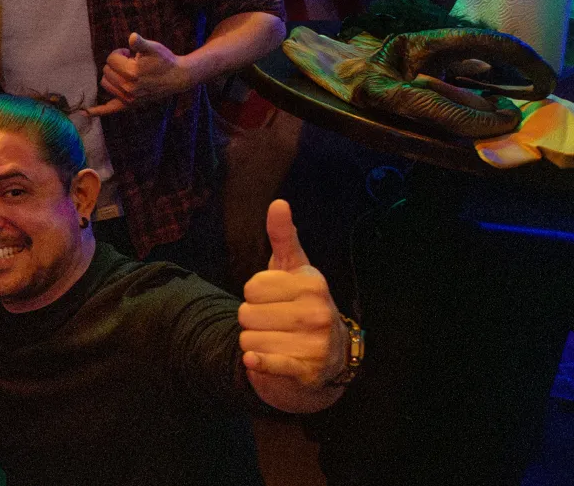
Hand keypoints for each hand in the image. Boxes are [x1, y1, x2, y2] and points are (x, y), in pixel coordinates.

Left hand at [85, 32, 191, 115]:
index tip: (130, 53)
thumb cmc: (164, 60)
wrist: (177, 77)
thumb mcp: (153, 48)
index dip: (120, 53)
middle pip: (106, 71)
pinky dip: (97, 111)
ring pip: (105, 84)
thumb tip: (132, 37)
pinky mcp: (130, 105)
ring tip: (126, 72)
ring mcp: (129, 98)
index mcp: (132, 72)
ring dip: (111, 76)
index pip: (111, 59)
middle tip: (131, 62)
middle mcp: (129, 87)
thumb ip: (140, 43)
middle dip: (115, 63)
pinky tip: (85, 112)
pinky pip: (110, 109)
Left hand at [239, 200, 343, 387]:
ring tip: (276, 340)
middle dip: (252, 320)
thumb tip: (278, 203)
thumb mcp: (293, 269)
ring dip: (254, 341)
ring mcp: (314, 343)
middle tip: (274, 323)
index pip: (251, 287)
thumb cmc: (301, 303)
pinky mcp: (305, 370)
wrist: (327, 355)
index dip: (255, 295)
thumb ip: (282, 238)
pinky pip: (267, 363)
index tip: (274, 299)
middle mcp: (318, 313)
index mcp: (313, 284)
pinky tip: (254, 359)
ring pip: (249, 339)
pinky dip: (257, 362)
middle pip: (247, 314)